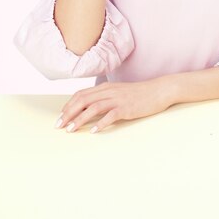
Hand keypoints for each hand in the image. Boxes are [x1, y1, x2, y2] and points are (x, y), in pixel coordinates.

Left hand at [54, 79, 172, 132]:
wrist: (158, 90)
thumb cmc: (138, 94)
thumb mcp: (118, 93)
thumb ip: (104, 99)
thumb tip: (89, 109)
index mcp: (105, 88)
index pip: (81, 95)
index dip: (68, 106)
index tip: (60, 118)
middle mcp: (109, 91)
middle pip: (83, 100)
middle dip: (68, 113)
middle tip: (59, 126)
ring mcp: (118, 99)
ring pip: (93, 107)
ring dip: (80, 119)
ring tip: (71, 130)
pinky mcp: (127, 107)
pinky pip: (111, 115)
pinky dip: (101, 123)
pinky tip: (94, 131)